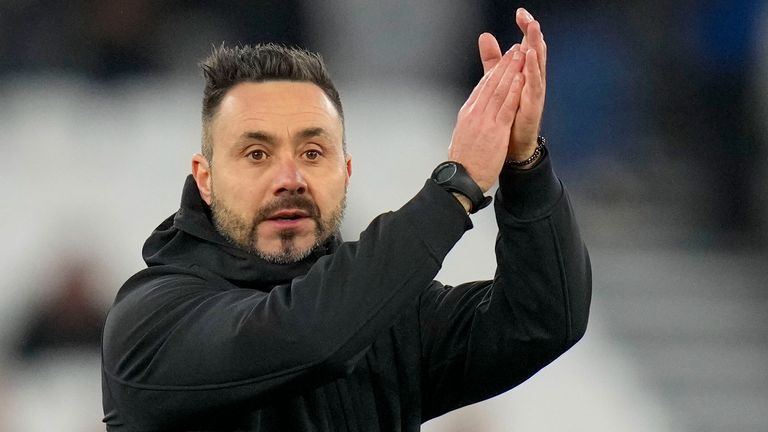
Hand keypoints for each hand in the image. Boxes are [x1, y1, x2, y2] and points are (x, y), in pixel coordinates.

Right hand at [448, 45, 525, 191]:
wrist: (461, 179)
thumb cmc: (463, 164)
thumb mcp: (461, 137)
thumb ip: (468, 125)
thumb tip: (468, 120)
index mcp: (467, 114)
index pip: (481, 88)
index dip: (493, 72)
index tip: (502, 61)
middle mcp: (474, 113)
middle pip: (490, 84)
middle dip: (503, 65)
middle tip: (514, 49)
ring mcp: (484, 121)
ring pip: (499, 90)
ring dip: (511, 70)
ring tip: (520, 55)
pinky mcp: (495, 130)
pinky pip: (506, 106)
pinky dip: (514, 90)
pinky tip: (521, 78)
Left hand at [478, 7, 545, 164]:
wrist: (511, 146)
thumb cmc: (508, 115)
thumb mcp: (497, 82)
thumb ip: (492, 60)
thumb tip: (486, 36)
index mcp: (524, 73)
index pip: (526, 45)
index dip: (525, 29)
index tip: (521, 12)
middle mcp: (531, 81)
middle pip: (535, 51)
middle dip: (533, 34)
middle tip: (529, 17)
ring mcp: (534, 93)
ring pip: (537, 66)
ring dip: (536, 48)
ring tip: (533, 31)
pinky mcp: (533, 106)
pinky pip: (534, 86)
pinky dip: (532, 71)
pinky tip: (530, 58)